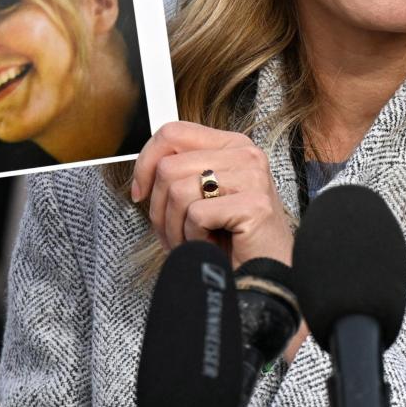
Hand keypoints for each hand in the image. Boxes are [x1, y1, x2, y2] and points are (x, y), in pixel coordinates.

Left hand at [130, 121, 293, 265]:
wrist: (264, 273)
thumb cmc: (232, 238)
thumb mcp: (204, 194)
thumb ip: (181, 172)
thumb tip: (143, 172)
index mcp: (231, 144)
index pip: (172, 133)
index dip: (145, 163)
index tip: (141, 193)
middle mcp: (246, 154)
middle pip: (168, 167)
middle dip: (159, 209)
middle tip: (174, 233)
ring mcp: (253, 177)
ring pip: (177, 191)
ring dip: (175, 228)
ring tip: (194, 242)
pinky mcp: (254, 204)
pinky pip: (196, 215)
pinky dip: (194, 238)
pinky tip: (211, 246)